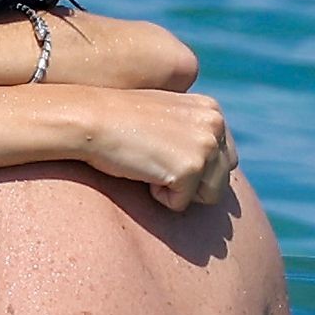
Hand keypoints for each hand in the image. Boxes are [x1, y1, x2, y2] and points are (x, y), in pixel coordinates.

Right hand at [83, 90, 237, 211]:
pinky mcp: (191, 168)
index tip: (163, 156)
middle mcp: (216, 124)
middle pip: (222, 178)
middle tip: (156, 164)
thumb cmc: (116, 121)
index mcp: (211, 110)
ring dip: (179, 191)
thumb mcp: (164, 118)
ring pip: (211, 195)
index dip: (193, 168)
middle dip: (193, 183)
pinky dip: (159, 197)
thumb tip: (200, 161)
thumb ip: (189, 132)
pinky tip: (141, 172)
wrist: (90, 119)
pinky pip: (181, 204)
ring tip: (150, 167)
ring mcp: (206, 146)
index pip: (224, 158)